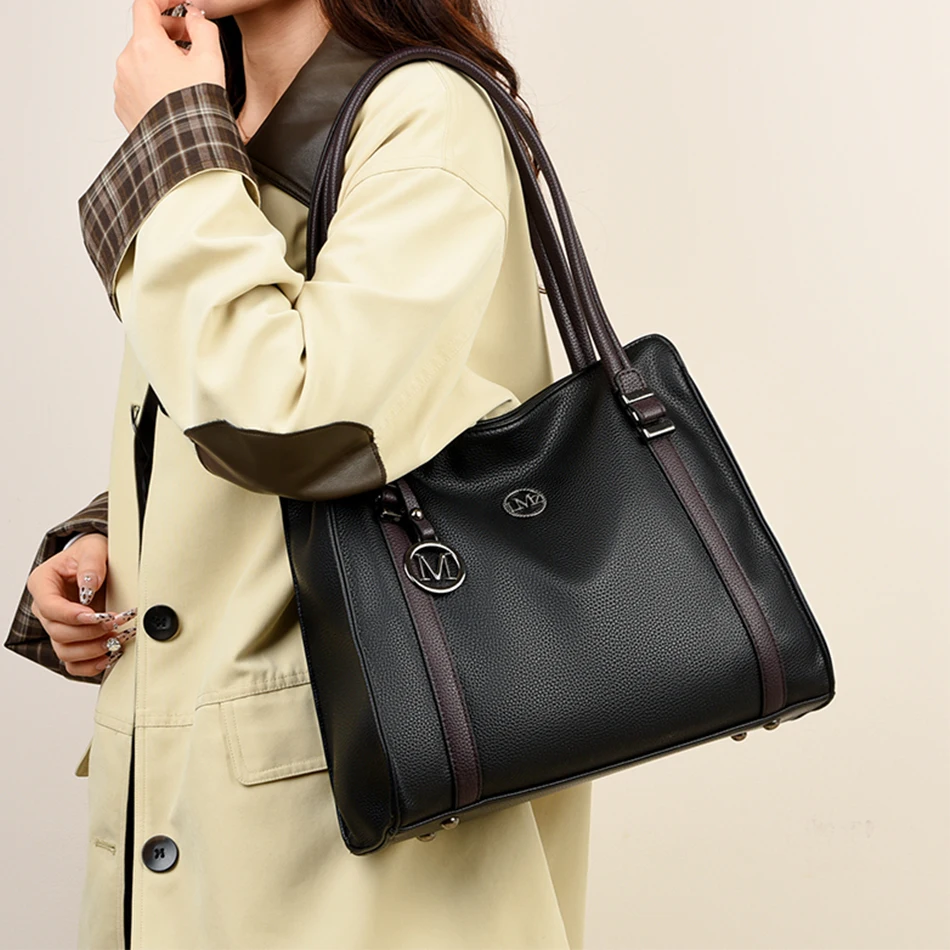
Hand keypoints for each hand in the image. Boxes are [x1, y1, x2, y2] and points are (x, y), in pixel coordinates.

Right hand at [27, 534, 129, 677]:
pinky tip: (110, 655)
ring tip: (117, 638)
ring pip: (65, 651)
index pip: (49, 607)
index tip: (94, 616)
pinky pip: (74, 663)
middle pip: (58, 632)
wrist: (100, 561)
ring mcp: (59, 626)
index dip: (71, 615)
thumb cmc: (91, 554)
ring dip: (93, 648)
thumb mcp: (93, 548)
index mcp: (44, 584)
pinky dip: (91, 665)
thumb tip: (89, 585)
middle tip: (115, 622)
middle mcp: (48, 608)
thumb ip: (91, 563)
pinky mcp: (73, 639)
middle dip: (89, 632)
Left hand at [114, 1, 224, 133]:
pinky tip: (172, 96)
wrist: (185, 152)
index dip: (165, 0)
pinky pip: (136, 84)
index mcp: (145, 46)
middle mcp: (127, 63)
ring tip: (184, 79)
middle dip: (168, 34)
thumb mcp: (211, 61)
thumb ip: (204, 28)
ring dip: (160, 61)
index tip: (178, 5)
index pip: (145, 5)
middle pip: (144, 33)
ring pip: (140, 60)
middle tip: (192, 46)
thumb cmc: (195, 113)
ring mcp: (122, 86)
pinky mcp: (123, 106)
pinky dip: (152, 83)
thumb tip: (196, 18)